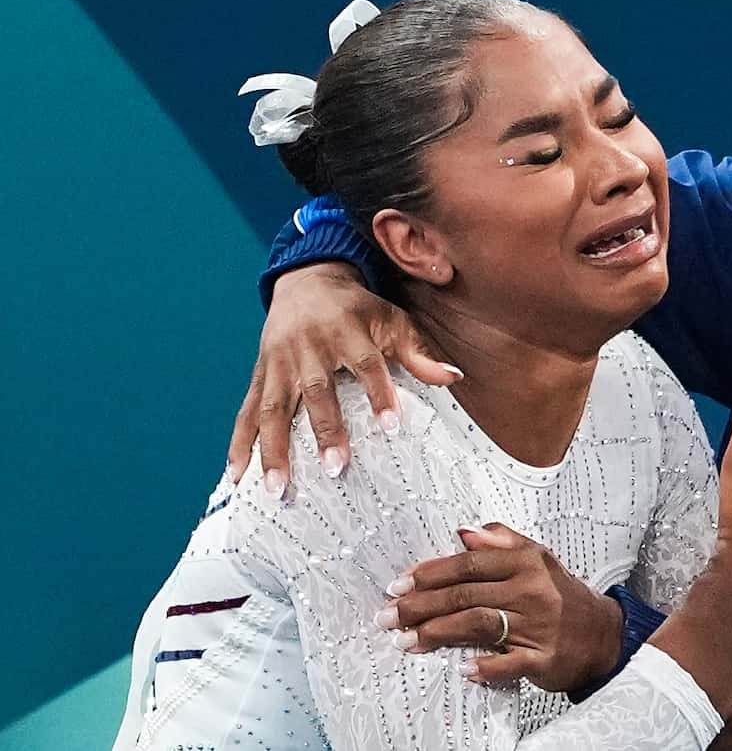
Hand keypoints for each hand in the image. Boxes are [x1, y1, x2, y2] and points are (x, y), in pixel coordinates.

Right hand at [228, 262, 461, 493]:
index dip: (378, 393)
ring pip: (274, 407)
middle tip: (336, 469)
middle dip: (324, 429)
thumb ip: (418, 352)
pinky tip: (238, 477)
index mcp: (346, 331)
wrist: (306, 281)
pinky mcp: (259, 375)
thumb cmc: (357, 310)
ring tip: (278, 489)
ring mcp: (279, 363)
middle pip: (316, 389)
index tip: (392, 426)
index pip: (366, 364)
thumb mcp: (391, 321)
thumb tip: (454, 377)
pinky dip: (240, 444)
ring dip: (273, 449)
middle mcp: (308, 347)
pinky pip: (247, 411)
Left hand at [375, 524, 622, 692]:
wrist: (603, 634)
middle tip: (388, 616)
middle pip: (466, 594)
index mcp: (526, 562)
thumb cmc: (561, 595)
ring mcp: (539, 625)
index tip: (399, 584)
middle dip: (421, 606)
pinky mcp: (544, 657)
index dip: (430, 573)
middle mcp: (531, 590)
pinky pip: (509, 662)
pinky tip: (462, 669)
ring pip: (479, 623)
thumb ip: (502, 543)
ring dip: (438, 633)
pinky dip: (485, 666)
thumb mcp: (537, 559)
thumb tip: (464, 533)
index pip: (469, 564)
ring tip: (406, 642)